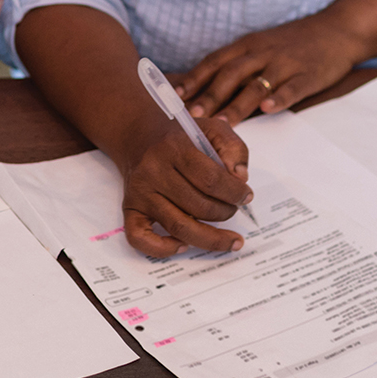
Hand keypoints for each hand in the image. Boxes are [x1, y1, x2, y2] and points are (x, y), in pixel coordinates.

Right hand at [122, 116, 252, 256]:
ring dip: (211, 238)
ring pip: (179, 227)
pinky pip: (140, 238)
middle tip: (233, 208)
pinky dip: (163, 249)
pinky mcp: (130, 208)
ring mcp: (140, 192)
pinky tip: (184, 245)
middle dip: (226, 212)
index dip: (235, 193)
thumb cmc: (179, 135)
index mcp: (174, 148)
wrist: (138, 133)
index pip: (211, 179)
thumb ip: (232, 148)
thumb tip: (240, 178)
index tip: (246, 196)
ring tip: (229, 238)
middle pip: (198, 207)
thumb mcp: (211, 128)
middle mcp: (153, 171)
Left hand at [174, 12, 362, 125]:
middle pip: (230, 74)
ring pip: (257, 84)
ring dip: (238, 104)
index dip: (194, 79)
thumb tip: (203, 88)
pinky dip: (280, 97)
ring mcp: (285, 63)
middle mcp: (262, 52)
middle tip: (193, 117)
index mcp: (247, 45)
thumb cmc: (291, 43)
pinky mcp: (308, 74)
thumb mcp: (260, 46)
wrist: (337, 29)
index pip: (214, 62)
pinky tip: (268, 108)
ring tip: (222, 123)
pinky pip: (292, 87)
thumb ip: (236, 65)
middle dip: (210, 95)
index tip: (175, 97)